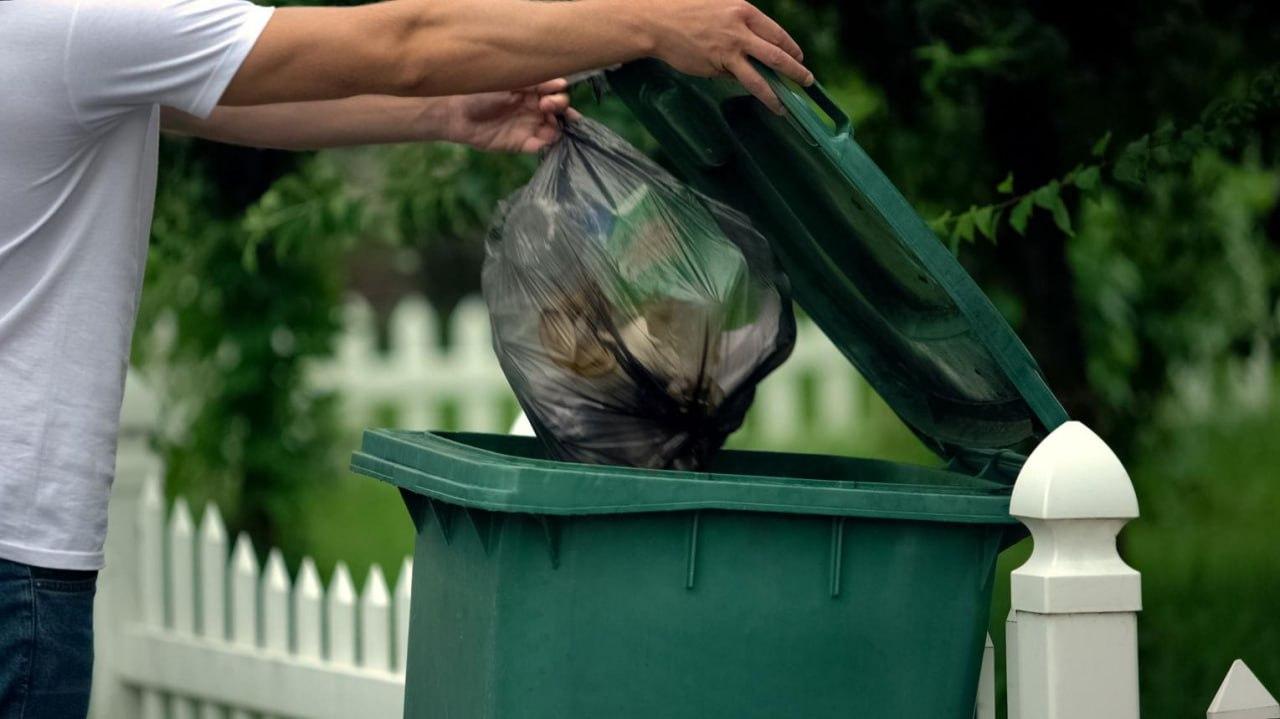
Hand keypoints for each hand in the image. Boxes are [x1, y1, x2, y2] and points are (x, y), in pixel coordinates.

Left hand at [442, 79, 580, 153]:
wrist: (457, 113)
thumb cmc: (480, 92)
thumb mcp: (509, 83)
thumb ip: (534, 83)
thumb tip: (563, 83)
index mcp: (532, 92)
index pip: (557, 94)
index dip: (559, 95)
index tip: (549, 96)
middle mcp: (534, 109)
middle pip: (560, 112)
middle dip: (561, 110)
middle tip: (548, 108)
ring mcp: (529, 127)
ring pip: (554, 130)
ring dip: (558, 129)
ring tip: (549, 126)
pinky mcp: (521, 144)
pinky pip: (540, 146)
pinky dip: (546, 144)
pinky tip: (543, 140)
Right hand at [644, 0, 812, 113]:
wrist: (658, 22)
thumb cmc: (684, 14)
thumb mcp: (717, 10)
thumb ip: (736, 28)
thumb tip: (750, 54)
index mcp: (743, 10)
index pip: (775, 32)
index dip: (791, 47)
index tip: (798, 57)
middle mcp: (741, 28)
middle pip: (777, 53)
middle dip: (795, 70)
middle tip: (807, 81)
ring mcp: (730, 47)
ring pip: (762, 74)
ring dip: (776, 91)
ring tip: (785, 104)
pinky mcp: (718, 63)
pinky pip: (739, 79)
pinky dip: (751, 89)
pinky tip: (761, 99)